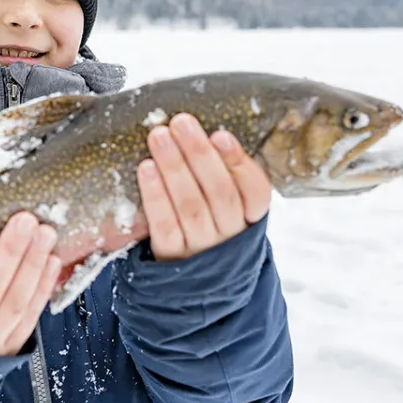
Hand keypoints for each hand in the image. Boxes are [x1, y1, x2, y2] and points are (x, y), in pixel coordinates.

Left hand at [137, 113, 271, 261]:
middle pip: (219, 193)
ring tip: (159, 136)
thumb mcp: (227, 208)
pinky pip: (164, 224)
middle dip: (198, 154)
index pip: (256, 192)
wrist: (191, 279)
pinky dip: (155, 195)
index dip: (239, 163)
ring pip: (190, 205)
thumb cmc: (209, 225)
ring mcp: (201, 248)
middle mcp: (230, 235)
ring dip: (174, 167)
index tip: (220, 135)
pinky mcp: (172, 256)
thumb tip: (199, 132)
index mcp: (250, 219)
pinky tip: (146, 168)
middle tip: (181, 123)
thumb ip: (222, 175)